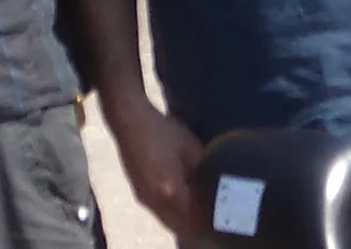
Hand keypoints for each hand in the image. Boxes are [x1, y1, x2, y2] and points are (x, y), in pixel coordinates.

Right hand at [107, 99, 204, 238]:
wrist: (130, 122)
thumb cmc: (163, 132)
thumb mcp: (191, 148)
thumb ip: (203, 171)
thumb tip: (214, 185)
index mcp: (171, 193)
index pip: (194, 219)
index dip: (208, 220)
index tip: (220, 215)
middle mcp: (156, 203)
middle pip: (180, 227)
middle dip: (196, 225)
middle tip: (211, 215)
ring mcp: (145, 200)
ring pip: (169, 222)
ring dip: (183, 221)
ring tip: (199, 209)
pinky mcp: (139, 194)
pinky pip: (159, 213)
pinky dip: (172, 214)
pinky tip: (182, 200)